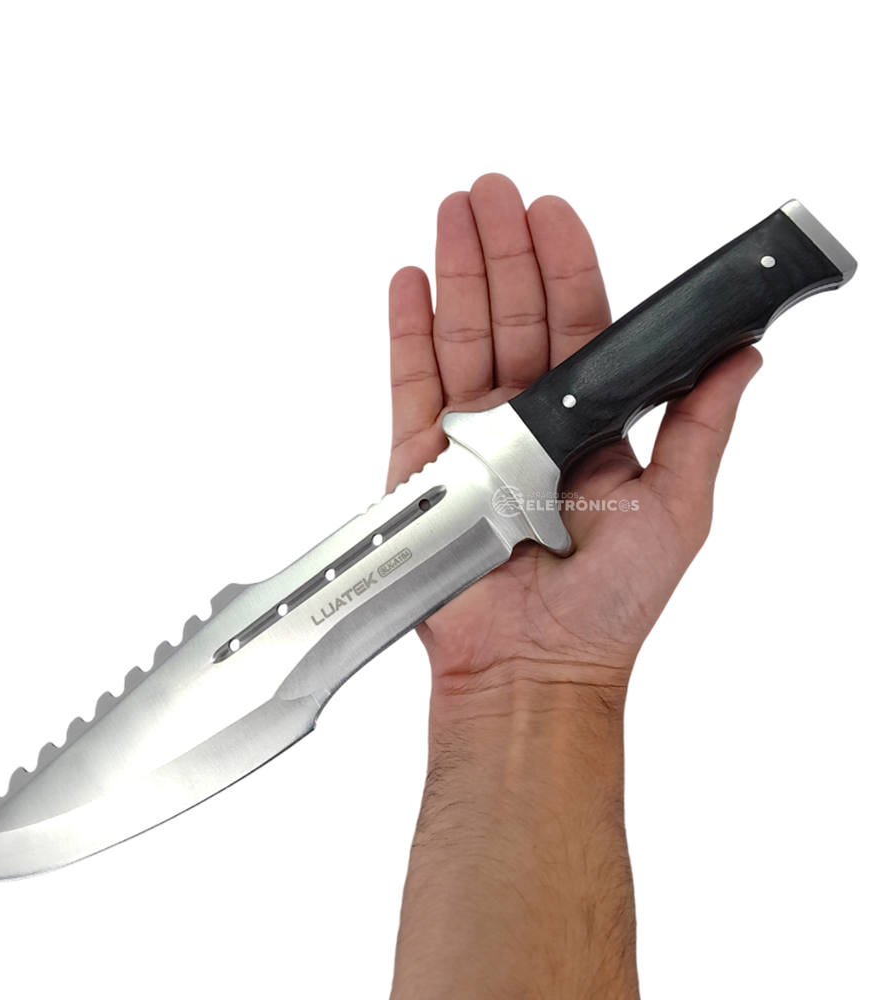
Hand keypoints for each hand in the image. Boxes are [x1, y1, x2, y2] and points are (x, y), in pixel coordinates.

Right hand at [387, 173, 760, 706]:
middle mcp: (526, 427)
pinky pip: (411, 388)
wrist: (533, 667)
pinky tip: (411, 284)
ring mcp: (469, 444)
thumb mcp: (679, 507)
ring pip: (461, 339)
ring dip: (456, 273)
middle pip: (513, 319)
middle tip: (491, 188)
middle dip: (503, 250)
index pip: (578, 329)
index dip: (567, 268)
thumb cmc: (608, 606)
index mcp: (588, 428)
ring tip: (451, 211)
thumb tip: (746, 357)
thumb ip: (701, 426)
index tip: (554, 212)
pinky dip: (407, 334)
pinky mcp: (421, 469)